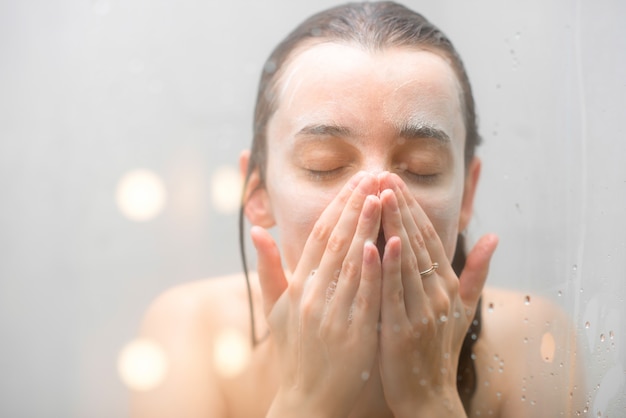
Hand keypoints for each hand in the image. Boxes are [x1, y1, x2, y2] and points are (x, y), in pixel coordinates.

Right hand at [251, 172, 383, 417]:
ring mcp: (331, 315)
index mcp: (296, 287)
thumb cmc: (295, 352)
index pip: (317, 237)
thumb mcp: (276, 311)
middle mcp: (311, 296)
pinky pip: (365, 296)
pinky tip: (384, 243)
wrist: (307, 400)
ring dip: (367, 227)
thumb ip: (269, 270)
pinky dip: (373, 269)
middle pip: (335, 242)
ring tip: (382, 196)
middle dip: (355, 206)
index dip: (336, 207)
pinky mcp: (353, 335)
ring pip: (351, 262)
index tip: (355, 182)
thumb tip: (256, 230)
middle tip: (374, 175)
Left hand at [376, 173, 497, 416]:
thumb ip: (476, 272)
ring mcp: (422, 312)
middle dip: (397, 205)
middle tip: (380, 174)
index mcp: (447, 285)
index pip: (428, 237)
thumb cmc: (439, 349)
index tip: (392, 180)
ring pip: (405, 260)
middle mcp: (438, 293)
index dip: (410, 207)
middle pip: (415, 241)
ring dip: (391, 225)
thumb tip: (496, 236)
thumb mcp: (463, 309)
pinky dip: (388, 267)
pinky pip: (394, 293)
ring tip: (377, 194)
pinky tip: (379, 242)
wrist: (428, 396)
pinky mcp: (403, 331)